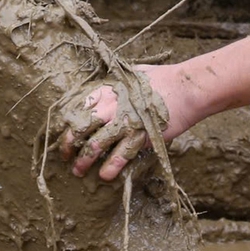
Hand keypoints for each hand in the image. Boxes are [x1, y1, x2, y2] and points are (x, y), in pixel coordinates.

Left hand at [58, 63, 189, 181]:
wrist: (185, 88)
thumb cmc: (162, 79)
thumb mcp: (133, 74)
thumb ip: (119, 83)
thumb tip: (111, 85)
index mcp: (108, 90)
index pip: (78, 107)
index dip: (68, 123)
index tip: (64, 133)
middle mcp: (111, 105)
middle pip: (80, 127)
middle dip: (68, 144)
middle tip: (65, 156)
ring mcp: (125, 122)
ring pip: (95, 144)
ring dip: (84, 160)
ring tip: (78, 171)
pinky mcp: (140, 136)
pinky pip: (119, 155)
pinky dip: (110, 167)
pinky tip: (105, 176)